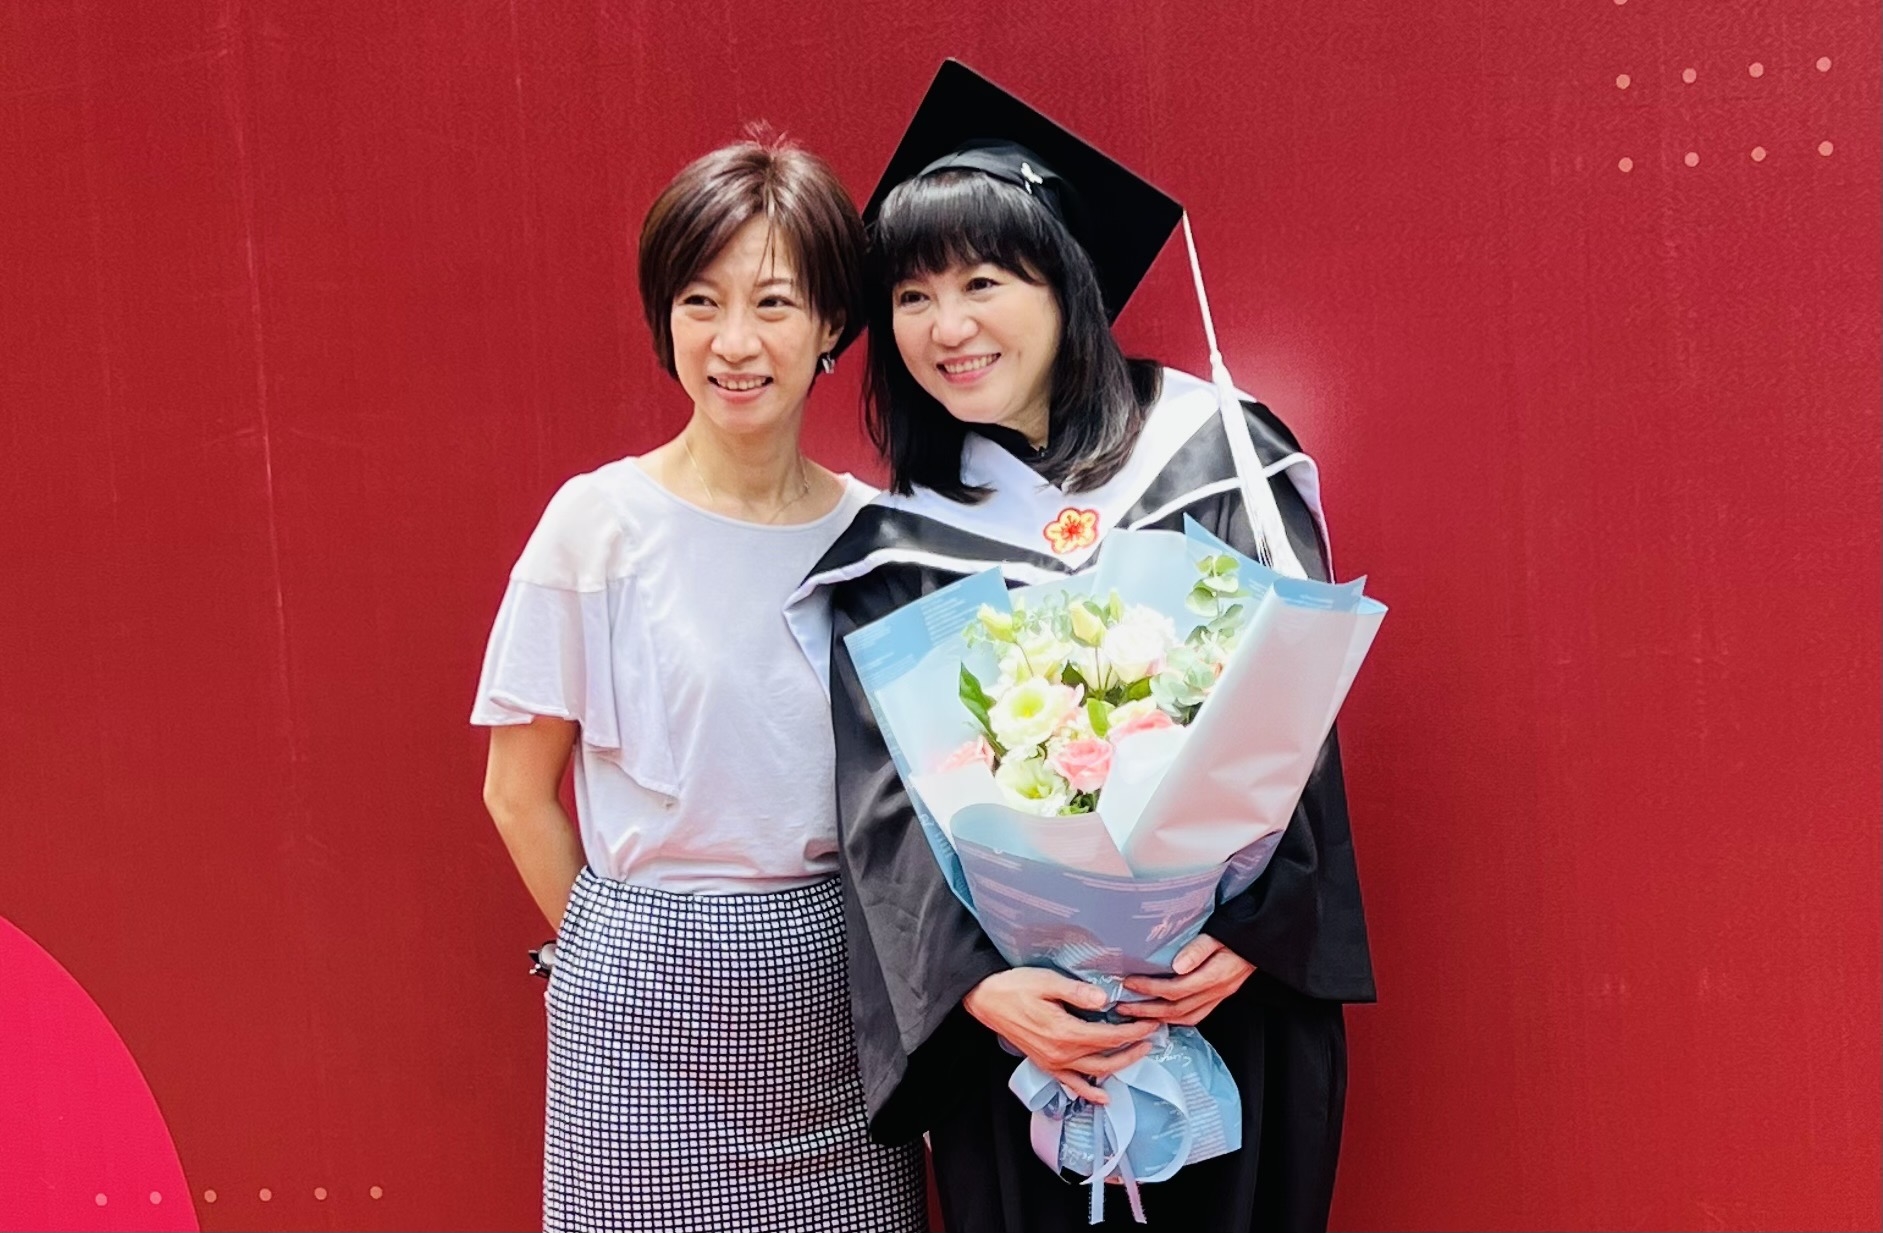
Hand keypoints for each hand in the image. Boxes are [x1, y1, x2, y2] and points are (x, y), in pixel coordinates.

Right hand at [962, 968, 1159, 1104]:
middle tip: (1152, 1036)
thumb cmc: (1015, 987)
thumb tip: (1106, 998)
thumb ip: (1078, 992)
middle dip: (1133, 1050)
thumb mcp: (1047, 981)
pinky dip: (1089, 1093)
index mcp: (1065, 1032)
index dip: (1133, 1031)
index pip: (1109, 1036)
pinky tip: (1102, 1097)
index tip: (1150, 1022)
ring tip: (1138, 1055)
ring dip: (1119, 1067)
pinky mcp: (1045, 1065)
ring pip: (1094, 1074)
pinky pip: (1071, 1084)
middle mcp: (1061, 1054)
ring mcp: (1052, 1063)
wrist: (986, 1000)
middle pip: (1107, 1059)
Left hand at [1117, 934, 1254, 1026]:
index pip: (1176, 989)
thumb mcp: (1220, 933)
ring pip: (1185, 1016)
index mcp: (1216, 975)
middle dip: (1147, 1009)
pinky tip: (1160, 1014)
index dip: (1150, 988)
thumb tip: (1177, 965)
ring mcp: (1220, 996)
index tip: (1129, 982)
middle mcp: (1218, 990)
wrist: (1263, 939)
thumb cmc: (1240, 931)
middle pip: (1177, 1008)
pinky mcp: (1220, 996)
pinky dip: (1175, 1018)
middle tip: (1122, 1005)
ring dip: (1158, 1017)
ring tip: (1135, 1013)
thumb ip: (1199, 948)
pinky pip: (1195, 1015)